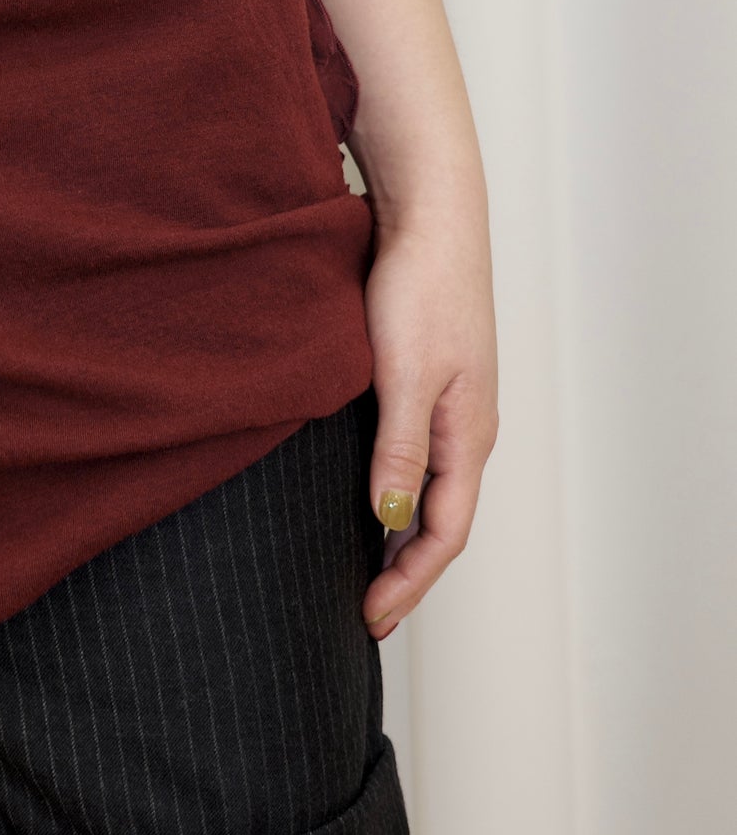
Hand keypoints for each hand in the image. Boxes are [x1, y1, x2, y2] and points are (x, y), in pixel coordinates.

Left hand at [359, 204, 498, 637]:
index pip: (444, 534)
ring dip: (402, 537)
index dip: (408, 583)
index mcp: (468, 435)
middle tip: (367, 613)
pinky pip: (419, 459)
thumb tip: (390, 520)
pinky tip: (370, 497)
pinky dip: (397, 493)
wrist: (431, 215)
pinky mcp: (432, 382)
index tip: (371, 618)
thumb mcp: (404, 374)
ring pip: (431, 492)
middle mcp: (467, 428)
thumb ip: (399, 449)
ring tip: (366, 571)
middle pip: (441, 522)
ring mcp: (452, 406)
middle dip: (407, 573)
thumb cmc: (421, 286)